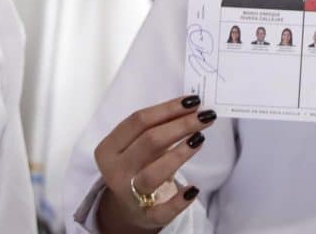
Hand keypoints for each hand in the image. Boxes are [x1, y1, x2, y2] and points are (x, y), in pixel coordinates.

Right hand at [94, 95, 216, 231]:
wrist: (128, 207)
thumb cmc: (139, 165)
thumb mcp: (138, 145)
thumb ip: (159, 126)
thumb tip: (192, 106)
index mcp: (109, 149)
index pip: (138, 121)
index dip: (168, 108)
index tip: (193, 101)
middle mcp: (116, 171)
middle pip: (149, 141)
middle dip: (181, 125)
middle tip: (206, 116)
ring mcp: (129, 195)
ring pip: (153, 173)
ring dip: (179, 154)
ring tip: (200, 138)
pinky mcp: (146, 216)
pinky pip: (163, 210)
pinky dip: (179, 200)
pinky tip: (194, 188)